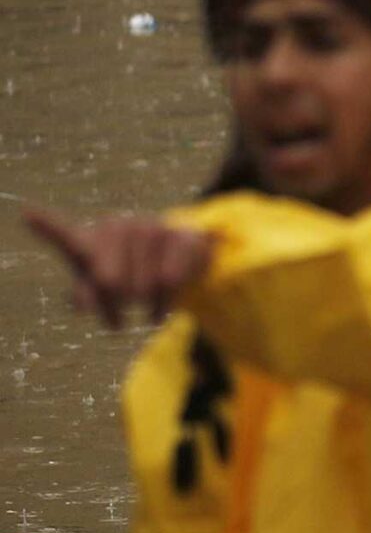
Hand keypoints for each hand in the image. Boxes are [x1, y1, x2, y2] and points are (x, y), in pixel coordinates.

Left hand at [24, 208, 210, 328]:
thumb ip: (85, 295)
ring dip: (141, 305)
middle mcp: (118, 226)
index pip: (63, 233)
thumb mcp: (100, 287)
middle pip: (109, 281)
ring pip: (142, 285)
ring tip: (140, 304)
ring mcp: (151, 227)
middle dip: (115, 304)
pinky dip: (162, 304)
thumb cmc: (127, 274)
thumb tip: (82, 305)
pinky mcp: (182, 237)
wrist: (178, 260)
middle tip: (115, 318)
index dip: (45, 224)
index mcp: (90, 238)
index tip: (26, 214)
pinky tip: (158, 311)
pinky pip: (169, 281)